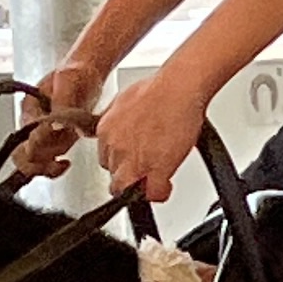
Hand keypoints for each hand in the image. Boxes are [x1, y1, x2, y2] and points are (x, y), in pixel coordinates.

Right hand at [9, 55, 102, 181]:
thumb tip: (56, 123)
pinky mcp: (56, 141)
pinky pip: (47, 162)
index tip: (54, 139)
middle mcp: (32, 122)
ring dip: (49, 163)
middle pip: (23, 153)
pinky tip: (65, 164)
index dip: (38, 140)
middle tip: (55, 160)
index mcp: (31, 106)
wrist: (87, 73)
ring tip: (64, 157)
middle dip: (38, 160)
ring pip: (36, 161)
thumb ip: (63, 101)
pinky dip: (54, 168)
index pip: (27, 131)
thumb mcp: (70, 79)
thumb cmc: (76, 72)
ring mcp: (43, 134)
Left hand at [94, 61, 211, 205]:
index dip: (120, 161)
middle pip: (114, 175)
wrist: (177, 88)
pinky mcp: (155, 170)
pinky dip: (159, 193)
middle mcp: (116, 148)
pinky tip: (165, 186)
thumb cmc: (158, 88)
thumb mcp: (125, 100)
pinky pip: (153, 193)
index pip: (105, 158)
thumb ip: (118, 118)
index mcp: (106, 130)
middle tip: (143, 171)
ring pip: (127, 189)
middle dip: (128, 174)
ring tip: (153, 181)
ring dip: (140, 187)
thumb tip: (123, 123)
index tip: (130, 161)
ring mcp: (134, 161)